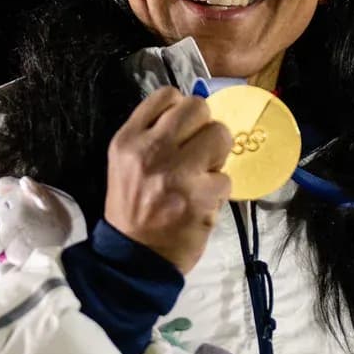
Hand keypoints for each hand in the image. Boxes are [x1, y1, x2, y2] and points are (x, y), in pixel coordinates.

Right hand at [104, 88, 232, 273]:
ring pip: (220, 135)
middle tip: (200, 152)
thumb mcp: (127, 164)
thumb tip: (193, 112)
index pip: (167, 95)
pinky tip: (201, 203)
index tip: (185, 130)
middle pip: (198, 107)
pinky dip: (218, 192)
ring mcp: (176, 173)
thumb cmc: (134, 208)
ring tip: (202, 177)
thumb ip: (152, 134)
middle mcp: (151, 150)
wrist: (134, 258)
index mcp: (128, 140)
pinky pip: (226, 178)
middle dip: (206, 127)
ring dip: (218, 157)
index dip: (183, 109)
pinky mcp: (199, 197)